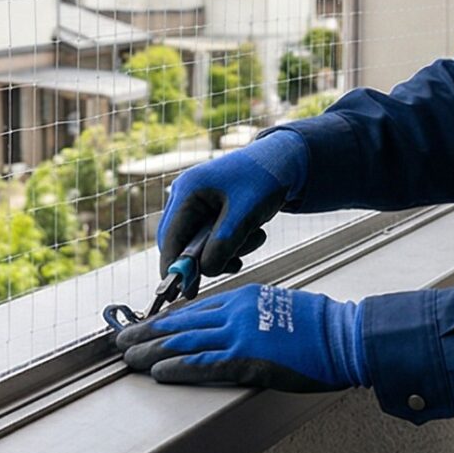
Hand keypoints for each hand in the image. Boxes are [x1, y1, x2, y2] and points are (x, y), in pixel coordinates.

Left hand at [114, 283, 366, 392]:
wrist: (344, 336)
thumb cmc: (320, 327)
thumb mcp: (279, 308)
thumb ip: (251, 315)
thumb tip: (232, 328)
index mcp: (242, 297)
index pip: (193, 309)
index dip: (164, 320)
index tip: (144, 326)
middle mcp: (235, 311)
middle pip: (180, 324)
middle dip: (146, 333)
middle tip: (120, 341)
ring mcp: (239, 334)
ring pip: (184, 343)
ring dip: (151, 352)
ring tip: (127, 359)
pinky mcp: (246, 359)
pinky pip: (203, 364)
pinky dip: (177, 369)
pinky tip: (157, 373)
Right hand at [156, 132, 309, 278]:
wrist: (284, 161)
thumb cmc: (264, 180)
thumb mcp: (245, 215)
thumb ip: (223, 244)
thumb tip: (206, 272)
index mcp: (188, 190)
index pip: (170, 237)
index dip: (174, 267)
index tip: (184, 291)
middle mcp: (186, 195)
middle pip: (181, 242)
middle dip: (206, 258)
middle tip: (232, 266)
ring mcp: (197, 202)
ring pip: (198, 243)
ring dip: (225, 250)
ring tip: (253, 238)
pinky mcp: (210, 210)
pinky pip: (211, 237)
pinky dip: (230, 243)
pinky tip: (251, 235)